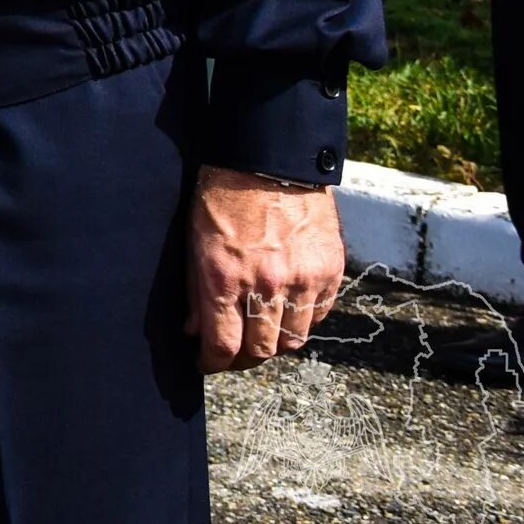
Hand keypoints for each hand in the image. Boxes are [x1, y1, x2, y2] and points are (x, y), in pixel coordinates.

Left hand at [186, 165, 343, 372]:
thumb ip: (195, 290)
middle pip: (262, 349)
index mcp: (225, 277)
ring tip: (261, 334)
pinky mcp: (329, 270)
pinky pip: (319, 314)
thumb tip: (194, 331)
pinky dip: (303, 319)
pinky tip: (287, 311)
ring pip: (294, 339)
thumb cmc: (220, 195)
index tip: (208, 364)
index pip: (223, 345)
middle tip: (234, 353)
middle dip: (244, 358)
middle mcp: (266, 284)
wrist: (269, 159)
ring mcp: (303, 279)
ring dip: (275, 343)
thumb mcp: (194, 240)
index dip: (213, 363)